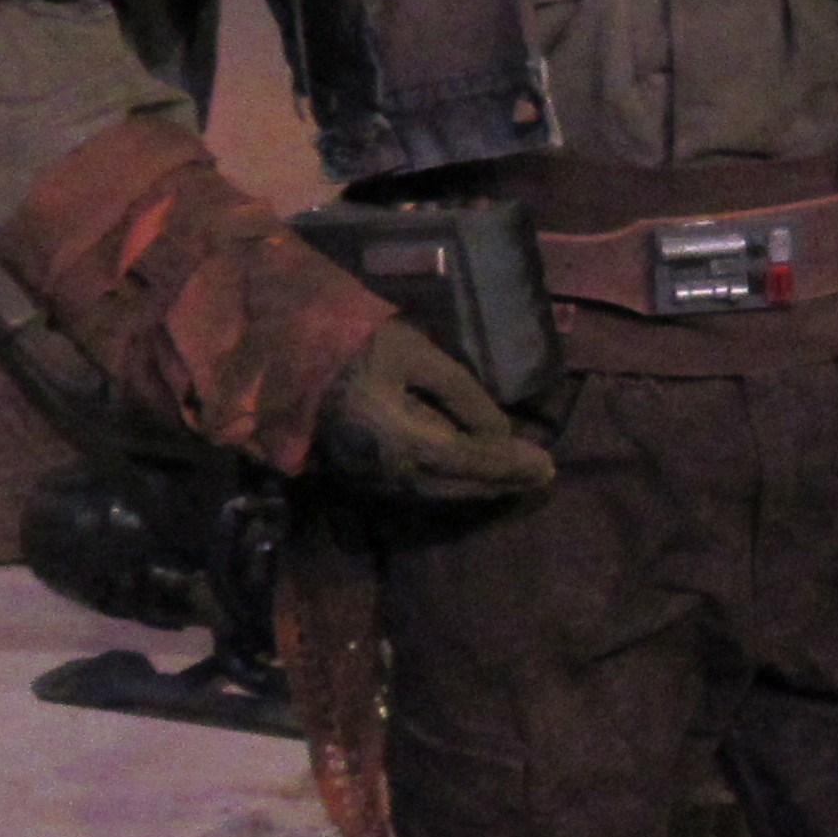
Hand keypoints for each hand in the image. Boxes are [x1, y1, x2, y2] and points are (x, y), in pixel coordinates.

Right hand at [318, 320, 554, 500]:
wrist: (291, 351)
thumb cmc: (358, 340)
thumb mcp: (417, 352)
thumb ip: (461, 393)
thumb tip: (499, 433)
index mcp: (392, 433)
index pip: (463, 459)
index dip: (506, 465)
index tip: (546, 464)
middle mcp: (379, 466)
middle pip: (452, 486)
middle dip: (500, 483)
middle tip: (541, 476)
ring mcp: (363, 477)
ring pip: (433, 496)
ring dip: (478, 489)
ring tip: (517, 480)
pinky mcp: (355, 476)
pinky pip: (413, 492)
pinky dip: (450, 488)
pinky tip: (474, 478)